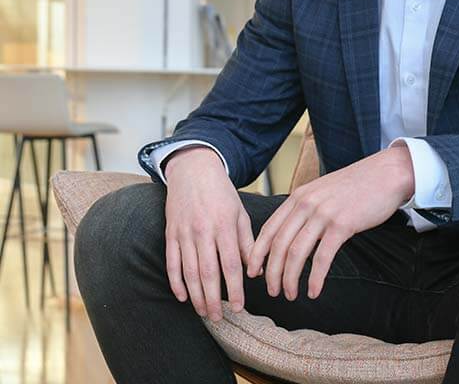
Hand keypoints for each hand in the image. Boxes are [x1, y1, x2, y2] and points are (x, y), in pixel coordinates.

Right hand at [164, 147, 253, 321]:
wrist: (194, 170)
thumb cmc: (222, 193)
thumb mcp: (240, 213)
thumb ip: (247, 242)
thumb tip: (256, 271)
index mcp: (225, 226)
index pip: (232, 264)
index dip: (235, 289)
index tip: (239, 307)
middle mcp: (204, 231)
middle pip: (209, 273)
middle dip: (214, 299)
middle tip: (220, 318)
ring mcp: (185, 233)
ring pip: (189, 272)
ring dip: (196, 296)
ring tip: (204, 312)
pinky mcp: (171, 233)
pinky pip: (172, 263)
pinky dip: (176, 282)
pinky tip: (182, 297)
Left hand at [246, 145, 413, 300]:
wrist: (386, 174)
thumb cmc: (356, 185)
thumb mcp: (322, 190)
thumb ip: (305, 207)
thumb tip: (291, 234)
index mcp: (299, 196)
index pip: (269, 228)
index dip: (258, 254)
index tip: (254, 273)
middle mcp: (307, 203)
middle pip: (279, 244)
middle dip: (271, 273)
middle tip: (272, 291)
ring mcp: (324, 214)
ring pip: (296, 253)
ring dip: (289, 279)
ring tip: (290, 295)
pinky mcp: (342, 225)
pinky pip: (322, 258)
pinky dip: (315, 279)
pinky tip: (314, 291)